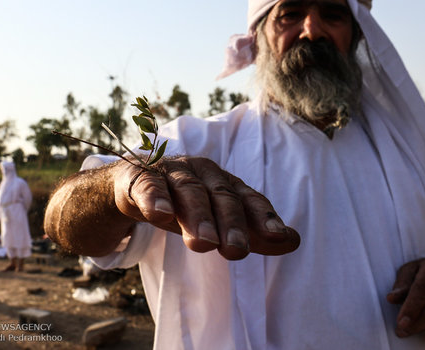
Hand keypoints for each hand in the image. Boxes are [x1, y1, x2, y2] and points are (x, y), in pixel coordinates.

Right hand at [114, 156, 300, 259]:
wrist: (131, 188)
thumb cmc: (184, 205)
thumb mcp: (216, 220)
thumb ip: (251, 232)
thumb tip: (294, 242)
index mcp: (224, 182)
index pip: (248, 199)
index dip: (264, 217)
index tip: (279, 237)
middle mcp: (202, 173)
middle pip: (221, 196)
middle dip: (231, 223)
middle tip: (237, 250)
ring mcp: (170, 173)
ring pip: (188, 191)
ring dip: (198, 215)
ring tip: (204, 243)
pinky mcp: (139, 177)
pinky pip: (148, 186)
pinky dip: (155, 198)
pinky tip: (161, 215)